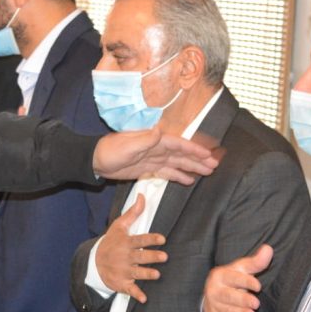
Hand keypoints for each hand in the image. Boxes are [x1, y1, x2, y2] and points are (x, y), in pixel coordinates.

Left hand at [93, 128, 218, 184]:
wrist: (96, 161)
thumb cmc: (110, 151)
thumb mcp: (127, 145)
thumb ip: (145, 139)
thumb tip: (160, 131)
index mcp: (154, 140)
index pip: (179, 145)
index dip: (194, 150)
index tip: (208, 155)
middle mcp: (157, 148)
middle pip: (182, 154)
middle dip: (198, 159)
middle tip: (215, 166)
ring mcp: (154, 159)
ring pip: (178, 164)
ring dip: (192, 167)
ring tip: (208, 173)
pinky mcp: (148, 169)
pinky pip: (167, 172)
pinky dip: (179, 176)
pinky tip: (189, 180)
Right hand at [95, 194, 166, 302]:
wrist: (94, 262)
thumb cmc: (111, 242)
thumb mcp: (119, 226)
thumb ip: (133, 212)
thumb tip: (142, 196)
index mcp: (126, 243)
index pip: (140, 240)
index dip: (151, 239)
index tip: (162, 239)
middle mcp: (125, 257)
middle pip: (140, 257)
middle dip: (151, 257)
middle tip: (164, 257)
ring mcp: (123, 271)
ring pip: (137, 273)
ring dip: (146, 274)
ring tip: (156, 274)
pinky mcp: (122, 284)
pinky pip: (130, 290)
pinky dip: (136, 295)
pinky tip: (144, 299)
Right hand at [203, 244, 272, 311]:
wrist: (213, 296)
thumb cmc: (232, 281)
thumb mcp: (242, 269)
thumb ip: (256, 262)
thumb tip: (268, 249)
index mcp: (220, 275)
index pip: (233, 278)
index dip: (246, 282)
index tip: (258, 287)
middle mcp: (213, 290)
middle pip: (229, 296)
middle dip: (243, 300)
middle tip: (256, 304)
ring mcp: (212, 305)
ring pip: (227, 311)